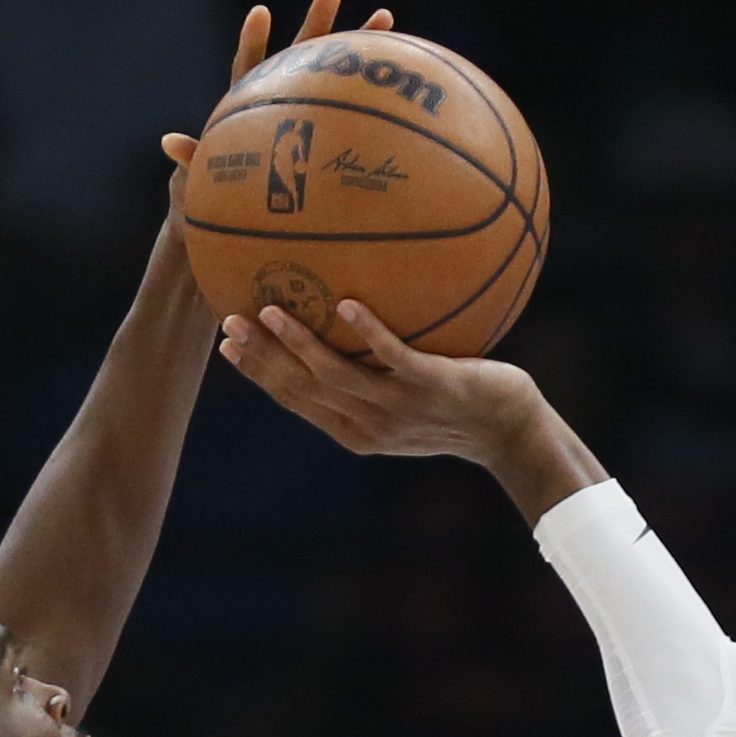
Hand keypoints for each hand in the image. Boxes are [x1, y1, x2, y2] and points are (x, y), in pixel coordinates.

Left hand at [159, 0, 392, 206]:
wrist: (235, 221)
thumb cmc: (212, 202)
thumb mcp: (199, 182)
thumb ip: (191, 160)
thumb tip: (169, 143)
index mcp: (247, 107)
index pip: (249, 67)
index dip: (254, 42)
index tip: (261, 13)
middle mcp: (281, 101)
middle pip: (299, 55)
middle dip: (316, 23)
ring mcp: (309, 115)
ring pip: (336, 77)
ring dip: (360, 47)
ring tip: (388, 19)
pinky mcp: (330, 135)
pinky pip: (356, 113)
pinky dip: (380, 100)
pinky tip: (411, 85)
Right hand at [218, 297, 561, 475]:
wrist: (510, 430)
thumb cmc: (456, 406)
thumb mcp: (403, 399)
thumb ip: (369, 374)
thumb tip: (339, 323)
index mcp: (356, 432)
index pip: (295, 400)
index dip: (258, 374)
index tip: (225, 345)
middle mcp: (371, 426)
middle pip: (303, 390)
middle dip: (262, 358)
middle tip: (230, 322)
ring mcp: (401, 408)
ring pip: (338, 377)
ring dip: (300, 344)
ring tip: (271, 310)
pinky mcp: (433, 387)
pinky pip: (395, 357)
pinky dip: (369, 332)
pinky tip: (348, 304)